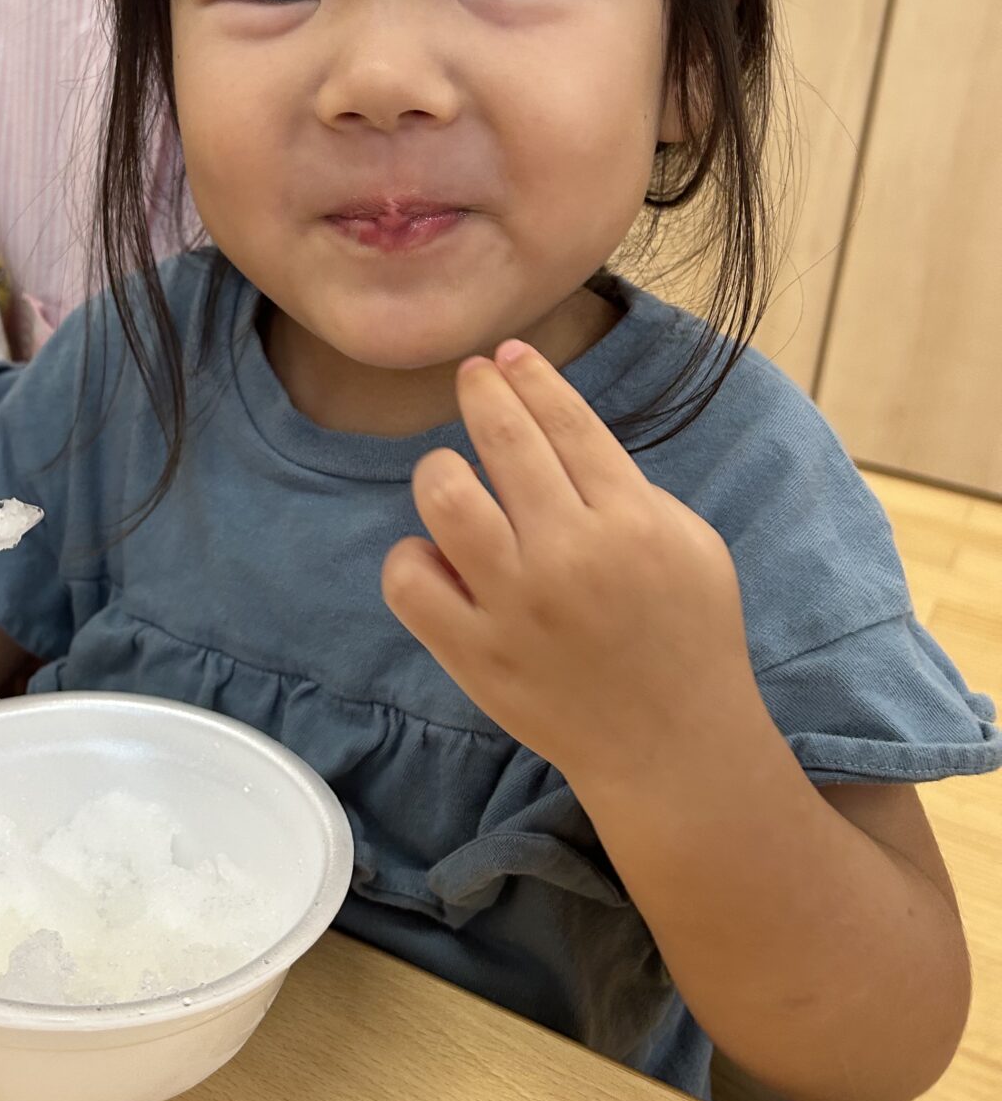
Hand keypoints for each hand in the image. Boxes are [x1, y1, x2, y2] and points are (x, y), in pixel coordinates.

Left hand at [381, 342, 755, 784]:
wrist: (672, 746)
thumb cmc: (687, 634)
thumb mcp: (691, 544)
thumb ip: (629, 487)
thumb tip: (558, 429)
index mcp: (631, 520)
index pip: (566, 422)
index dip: (530, 377)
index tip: (508, 354)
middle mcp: (569, 554)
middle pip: (503, 439)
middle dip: (481, 392)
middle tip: (473, 378)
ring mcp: (515, 605)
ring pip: (445, 496)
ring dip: (441, 469)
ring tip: (451, 473)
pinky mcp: (474, 653)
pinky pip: (408, 579)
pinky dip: (413, 558)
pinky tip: (436, 556)